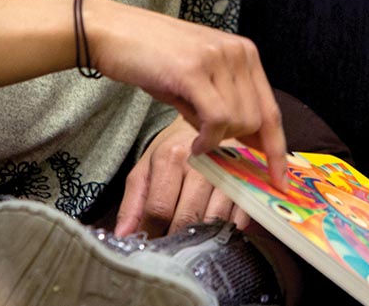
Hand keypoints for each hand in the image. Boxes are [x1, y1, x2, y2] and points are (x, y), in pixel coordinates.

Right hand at [83, 0, 287, 191]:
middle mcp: (238, 52)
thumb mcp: (199, 79)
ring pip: (238, 122)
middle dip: (235, 144)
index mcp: (245, 53)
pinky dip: (207, 141)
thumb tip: (248, 143)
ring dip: (216, 140)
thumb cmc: (153, 59)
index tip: (279, 182)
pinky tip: (193, 145)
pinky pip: (216, 120)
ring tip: (192, 134)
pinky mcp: (194, 70)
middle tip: (208, 148)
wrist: (113, 31)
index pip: (272, 110)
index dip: (277, 149)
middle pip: (258, 121)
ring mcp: (218, 59)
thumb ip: (226, 105)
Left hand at [115, 117, 250, 236]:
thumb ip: (132, 203)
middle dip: (175, 240)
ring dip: (201, 238)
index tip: (150, 243)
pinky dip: (225, 230)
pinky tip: (215, 230)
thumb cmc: (173, 150)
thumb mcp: (146, 169)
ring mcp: (226, 172)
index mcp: (170, 158)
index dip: (152, 232)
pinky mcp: (246, 180)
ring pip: (213, 221)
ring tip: (191, 239)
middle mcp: (200, 164)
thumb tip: (122, 236)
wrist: (208, 121)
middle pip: (187, 218)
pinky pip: (237, 216)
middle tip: (170, 248)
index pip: (159, 209)